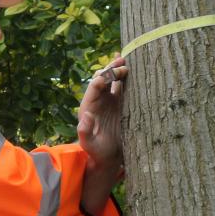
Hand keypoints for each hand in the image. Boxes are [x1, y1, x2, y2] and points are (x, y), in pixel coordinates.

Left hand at [77, 54, 127, 212]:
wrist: (106, 156)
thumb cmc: (96, 151)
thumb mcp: (89, 144)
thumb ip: (84, 131)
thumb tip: (84, 115)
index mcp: (88, 106)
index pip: (94, 87)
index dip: (104, 78)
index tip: (117, 73)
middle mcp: (97, 100)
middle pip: (102, 79)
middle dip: (110, 69)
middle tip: (122, 61)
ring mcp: (108, 101)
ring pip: (111, 80)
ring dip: (117, 69)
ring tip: (125, 59)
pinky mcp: (118, 104)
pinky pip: (120, 87)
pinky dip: (124, 77)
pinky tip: (130, 68)